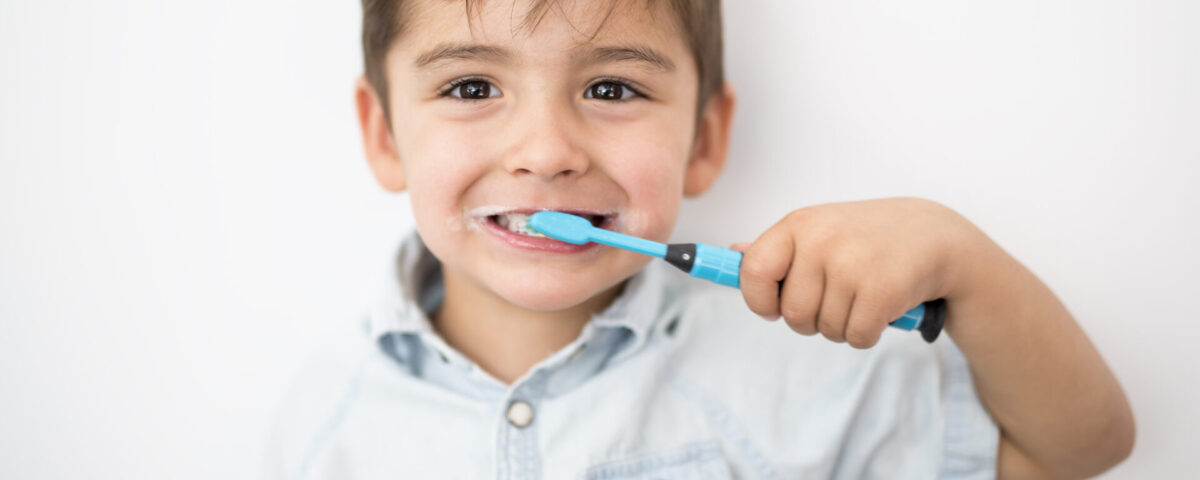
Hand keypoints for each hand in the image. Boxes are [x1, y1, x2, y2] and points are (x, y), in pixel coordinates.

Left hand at [734, 197, 981, 347]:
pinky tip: (881, 309)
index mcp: (799, 224)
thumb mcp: (821, 229)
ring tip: (863, 297)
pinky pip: (856, 337)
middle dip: (811, 320)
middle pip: (793, 314)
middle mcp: (822, 240)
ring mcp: (852, 264)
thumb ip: (777, 247)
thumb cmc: (868, 237)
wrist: (935, 236)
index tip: (771, 308)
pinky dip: (868, 334)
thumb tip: (733, 254)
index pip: (754, 270)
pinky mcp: (882, 290)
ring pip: (825, 329)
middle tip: (836, 299)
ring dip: (843, 326)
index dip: (758, 299)